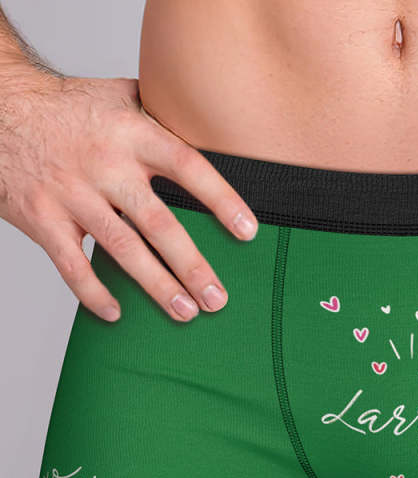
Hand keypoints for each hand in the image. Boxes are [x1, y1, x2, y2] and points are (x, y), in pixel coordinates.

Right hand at [0, 71, 259, 322]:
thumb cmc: (69, 107)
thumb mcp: (120, 97)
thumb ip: (164, 116)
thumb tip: (214, 128)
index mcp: (131, 134)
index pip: (187, 166)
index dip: (221, 199)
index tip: (249, 231)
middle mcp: (105, 165)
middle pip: (158, 223)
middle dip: (191, 266)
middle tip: (218, 299)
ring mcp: (71, 193)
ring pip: (121, 249)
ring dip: (156, 286)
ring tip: (186, 313)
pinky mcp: (41, 216)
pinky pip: (70, 263)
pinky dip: (92, 292)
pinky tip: (116, 314)